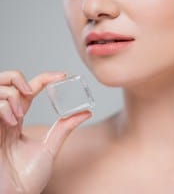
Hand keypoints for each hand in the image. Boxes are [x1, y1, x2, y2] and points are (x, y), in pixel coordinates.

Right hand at [0, 71, 91, 193]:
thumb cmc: (27, 177)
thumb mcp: (50, 147)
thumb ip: (64, 128)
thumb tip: (86, 112)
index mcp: (17, 119)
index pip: (29, 89)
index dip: (45, 77)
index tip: (64, 75)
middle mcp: (4, 117)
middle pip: (5, 80)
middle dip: (18, 78)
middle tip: (31, 90)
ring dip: (12, 97)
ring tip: (19, 118)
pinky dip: (3, 107)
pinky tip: (11, 122)